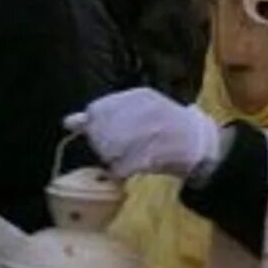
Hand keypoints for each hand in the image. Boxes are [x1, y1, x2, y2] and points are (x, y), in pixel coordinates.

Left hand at [67, 89, 220, 180]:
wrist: (200, 144)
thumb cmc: (166, 125)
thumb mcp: (138, 111)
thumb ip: (104, 114)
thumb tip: (68, 121)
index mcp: (140, 95)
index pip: (98, 109)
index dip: (97, 125)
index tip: (104, 133)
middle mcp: (144, 109)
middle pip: (100, 131)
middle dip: (103, 143)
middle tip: (119, 148)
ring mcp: (150, 131)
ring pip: (108, 150)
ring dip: (113, 158)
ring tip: (129, 156)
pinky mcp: (152, 154)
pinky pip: (121, 168)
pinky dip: (122, 171)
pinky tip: (133, 167)